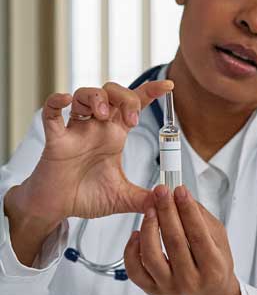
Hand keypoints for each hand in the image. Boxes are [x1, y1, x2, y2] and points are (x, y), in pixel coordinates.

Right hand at [12, 80, 173, 226]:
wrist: (58, 209)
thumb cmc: (86, 196)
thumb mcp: (121, 198)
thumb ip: (144, 199)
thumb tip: (168, 199)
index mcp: (114, 135)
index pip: (134, 104)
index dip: (150, 91)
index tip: (168, 85)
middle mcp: (96, 127)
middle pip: (112, 92)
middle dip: (126, 97)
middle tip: (132, 120)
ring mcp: (75, 130)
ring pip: (84, 95)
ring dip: (97, 97)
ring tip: (104, 114)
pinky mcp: (56, 140)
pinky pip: (51, 113)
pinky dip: (56, 101)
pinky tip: (66, 99)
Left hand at [123, 184, 242, 294]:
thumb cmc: (215, 265)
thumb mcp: (220, 241)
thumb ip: (202, 218)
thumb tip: (181, 196)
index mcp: (213, 268)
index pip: (197, 234)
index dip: (187, 209)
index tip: (179, 189)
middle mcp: (190, 281)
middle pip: (173, 241)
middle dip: (166, 210)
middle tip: (161, 191)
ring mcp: (169, 287)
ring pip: (151, 255)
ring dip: (148, 227)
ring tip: (150, 209)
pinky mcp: (152, 291)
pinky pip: (135, 270)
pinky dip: (131, 249)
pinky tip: (137, 233)